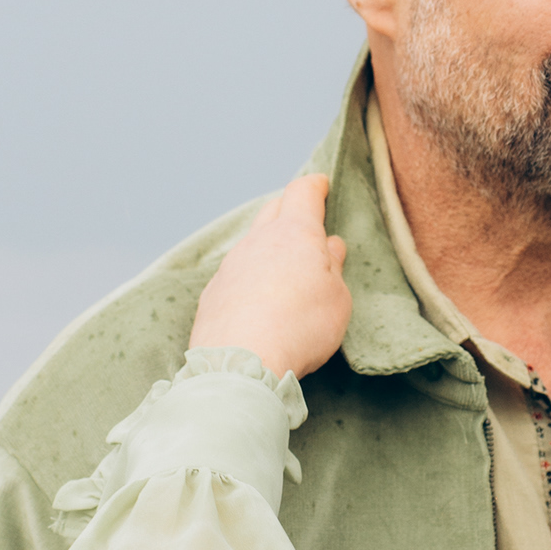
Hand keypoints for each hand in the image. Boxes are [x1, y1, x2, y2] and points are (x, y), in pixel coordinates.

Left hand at [190, 173, 351, 378]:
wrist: (240, 363)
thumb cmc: (299, 328)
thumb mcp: (336, 298)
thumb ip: (332, 267)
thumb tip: (329, 247)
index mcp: (294, 233)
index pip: (302, 193)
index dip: (314, 187)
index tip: (320, 185)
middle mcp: (257, 241)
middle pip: (273, 210)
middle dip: (289, 210)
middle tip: (304, 223)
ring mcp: (230, 266)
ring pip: (251, 243)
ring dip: (267, 248)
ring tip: (283, 269)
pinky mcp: (213, 293)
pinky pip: (234, 273)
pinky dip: (249, 277)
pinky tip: (257, 299)